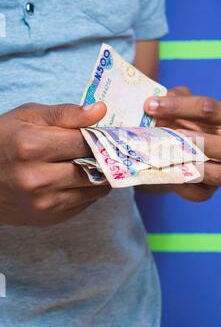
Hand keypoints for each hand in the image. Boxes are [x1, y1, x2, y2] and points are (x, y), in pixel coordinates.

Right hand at [0, 102, 110, 225]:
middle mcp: (38, 179)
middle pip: (93, 167)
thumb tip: (100, 110)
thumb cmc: (4, 140)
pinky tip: (77, 178)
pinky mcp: (50, 217)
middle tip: (103, 148)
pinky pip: (86, 203)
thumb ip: (66, 113)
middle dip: (103, 156)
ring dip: (100, 174)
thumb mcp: (29, 117)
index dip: (99, 136)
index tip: (104, 133)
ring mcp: (44, 202)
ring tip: (91, 162)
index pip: (85, 142)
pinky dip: (88, 190)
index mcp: (32, 147)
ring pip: (95, 188)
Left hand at [144, 87, 220, 201]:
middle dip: (199, 141)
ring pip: (220, 175)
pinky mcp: (209, 191)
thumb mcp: (177, 102)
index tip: (149, 106)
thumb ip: (172, 98)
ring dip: (191, 165)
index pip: (209, 110)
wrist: (171, 147)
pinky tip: (163, 172)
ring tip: (164, 155)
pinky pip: (200, 193)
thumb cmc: (180, 119)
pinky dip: (181, 184)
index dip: (178, 106)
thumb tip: (156, 103)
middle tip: (168, 136)